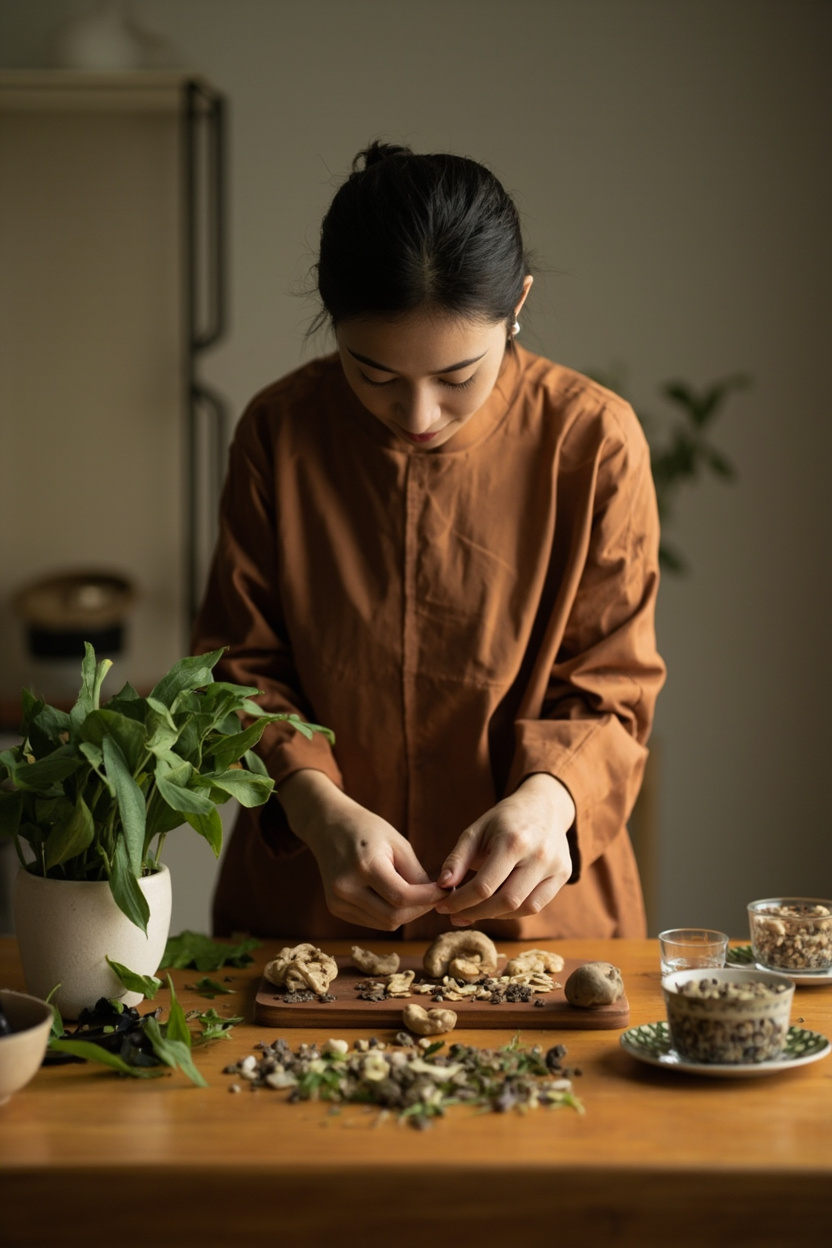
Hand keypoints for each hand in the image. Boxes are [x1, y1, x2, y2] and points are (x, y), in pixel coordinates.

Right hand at [278, 770, 445, 929]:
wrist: (328, 826)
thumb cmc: (368, 830)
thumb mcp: (398, 843)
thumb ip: (416, 874)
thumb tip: (436, 899)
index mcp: (364, 865)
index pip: (402, 897)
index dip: (429, 899)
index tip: (446, 892)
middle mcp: (346, 887)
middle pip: (394, 917)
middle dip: (420, 910)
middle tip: (434, 896)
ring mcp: (337, 901)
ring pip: (385, 924)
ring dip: (405, 914)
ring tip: (414, 895)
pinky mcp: (335, 908)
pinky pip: (372, 921)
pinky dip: (388, 914)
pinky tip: (392, 896)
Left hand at [433, 772, 574, 924]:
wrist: (543, 805)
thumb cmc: (503, 820)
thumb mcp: (475, 831)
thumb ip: (457, 859)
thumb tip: (442, 886)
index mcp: (513, 841)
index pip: (484, 886)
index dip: (460, 901)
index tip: (442, 906)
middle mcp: (538, 855)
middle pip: (505, 902)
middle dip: (475, 913)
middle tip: (455, 915)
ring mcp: (555, 866)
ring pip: (523, 908)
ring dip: (494, 916)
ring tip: (473, 912)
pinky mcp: (564, 875)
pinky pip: (537, 905)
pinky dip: (514, 912)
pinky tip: (496, 907)